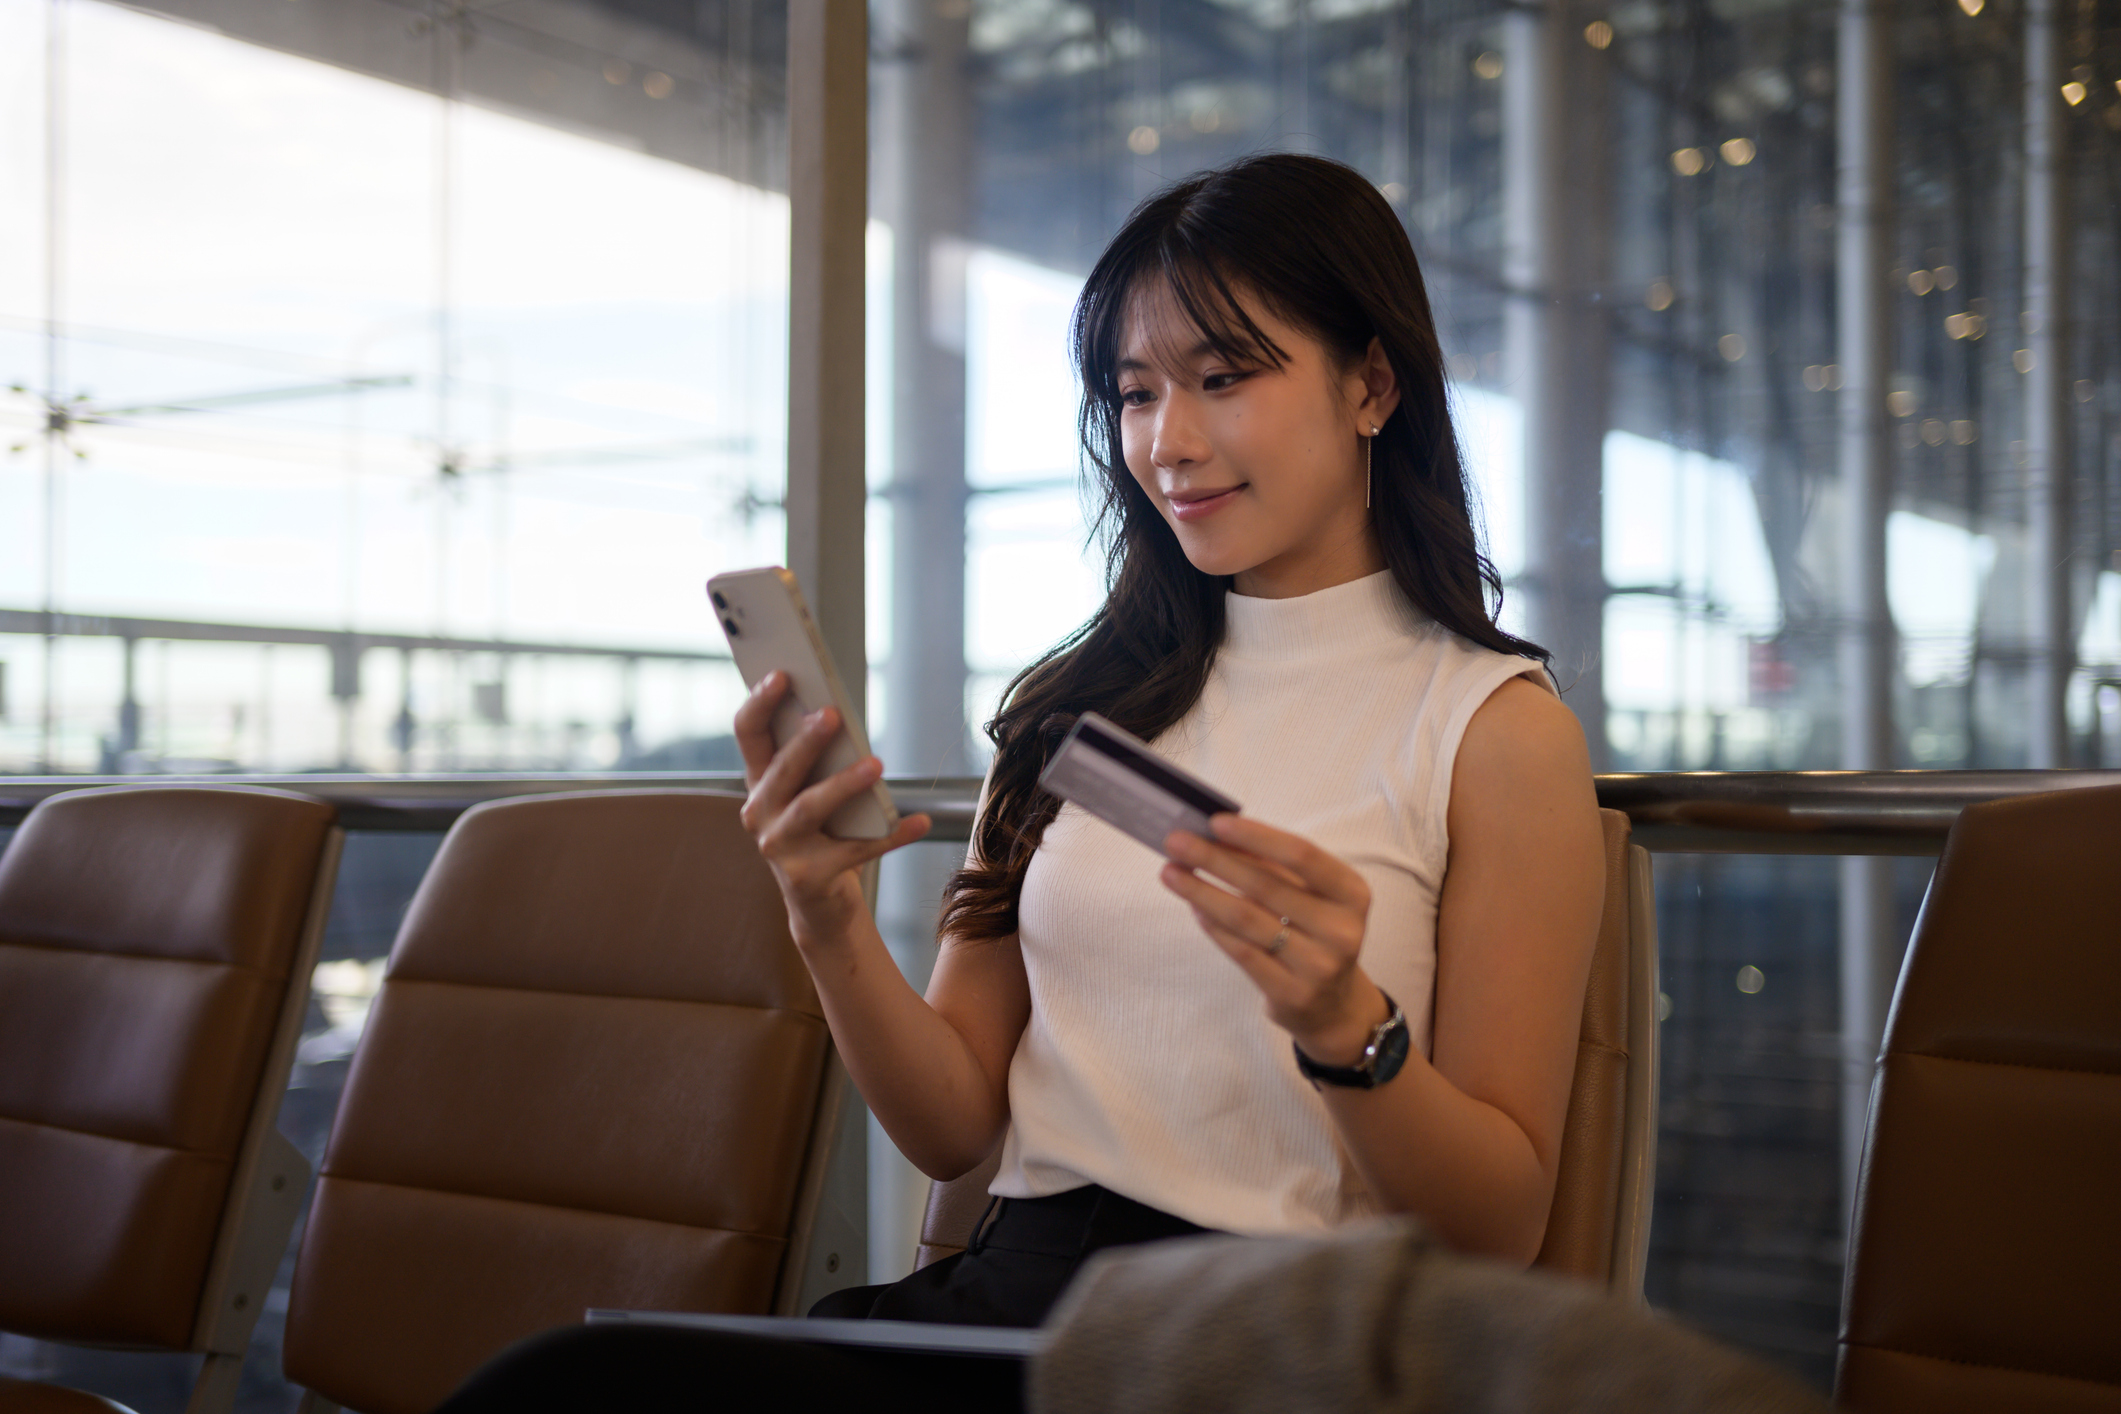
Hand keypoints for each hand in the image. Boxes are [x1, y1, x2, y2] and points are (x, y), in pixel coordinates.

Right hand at [734, 671, 930, 946]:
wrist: (820, 904)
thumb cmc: (821, 835)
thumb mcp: (813, 792)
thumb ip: (818, 759)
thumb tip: (842, 715)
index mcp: (760, 783)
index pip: (748, 734)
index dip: (759, 702)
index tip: (782, 673)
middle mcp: (760, 814)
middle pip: (781, 770)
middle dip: (805, 741)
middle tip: (832, 714)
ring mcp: (780, 848)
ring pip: (811, 807)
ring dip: (844, 784)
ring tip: (876, 764)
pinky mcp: (810, 877)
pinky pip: (856, 850)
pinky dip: (891, 835)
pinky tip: (918, 821)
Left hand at [1160, 814, 1387, 1065]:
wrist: (1333, 1005)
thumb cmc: (1316, 934)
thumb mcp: (1311, 896)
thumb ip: (1273, 867)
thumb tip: (1218, 834)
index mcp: (1351, 893)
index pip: (1300, 855)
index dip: (1256, 836)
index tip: (1216, 823)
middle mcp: (1341, 929)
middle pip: (1264, 885)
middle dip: (1214, 859)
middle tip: (1176, 843)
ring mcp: (1318, 965)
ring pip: (1246, 919)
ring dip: (1201, 892)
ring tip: (1171, 873)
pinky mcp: (1291, 993)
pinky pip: (1240, 951)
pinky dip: (1213, 925)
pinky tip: (1194, 907)